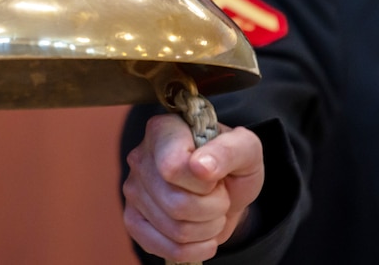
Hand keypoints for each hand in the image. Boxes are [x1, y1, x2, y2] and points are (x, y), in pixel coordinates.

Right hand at [123, 113, 263, 261]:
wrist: (224, 188)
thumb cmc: (232, 163)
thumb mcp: (246, 149)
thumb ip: (229, 150)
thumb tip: (200, 166)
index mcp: (163, 130)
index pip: (173, 168)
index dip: (204, 183)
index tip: (216, 175)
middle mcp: (141, 156)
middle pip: (176, 204)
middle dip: (213, 208)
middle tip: (219, 195)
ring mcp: (132, 189)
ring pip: (175, 229)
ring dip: (207, 228)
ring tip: (212, 211)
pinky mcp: (133, 219)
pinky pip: (164, 248)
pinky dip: (194, 249)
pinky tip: (203, 235)